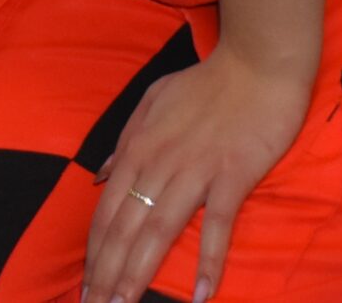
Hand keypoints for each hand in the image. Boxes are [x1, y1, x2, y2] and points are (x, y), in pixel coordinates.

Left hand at [82, 45, 312, 302]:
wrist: (256, 63)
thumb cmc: (206, 83)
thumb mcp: (151, 103)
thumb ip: (124, 141)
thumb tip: (99, 176)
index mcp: (137, 147)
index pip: (107, 210)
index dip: (94, 251)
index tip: (86, 285)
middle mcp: (158, 162)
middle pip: (125, 228)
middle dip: (107, 273)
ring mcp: (195, 170)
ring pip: (159, 230)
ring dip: (139, 272)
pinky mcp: (232, 175)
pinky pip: (217, 224)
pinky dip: (209, 259)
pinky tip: (204, 293)